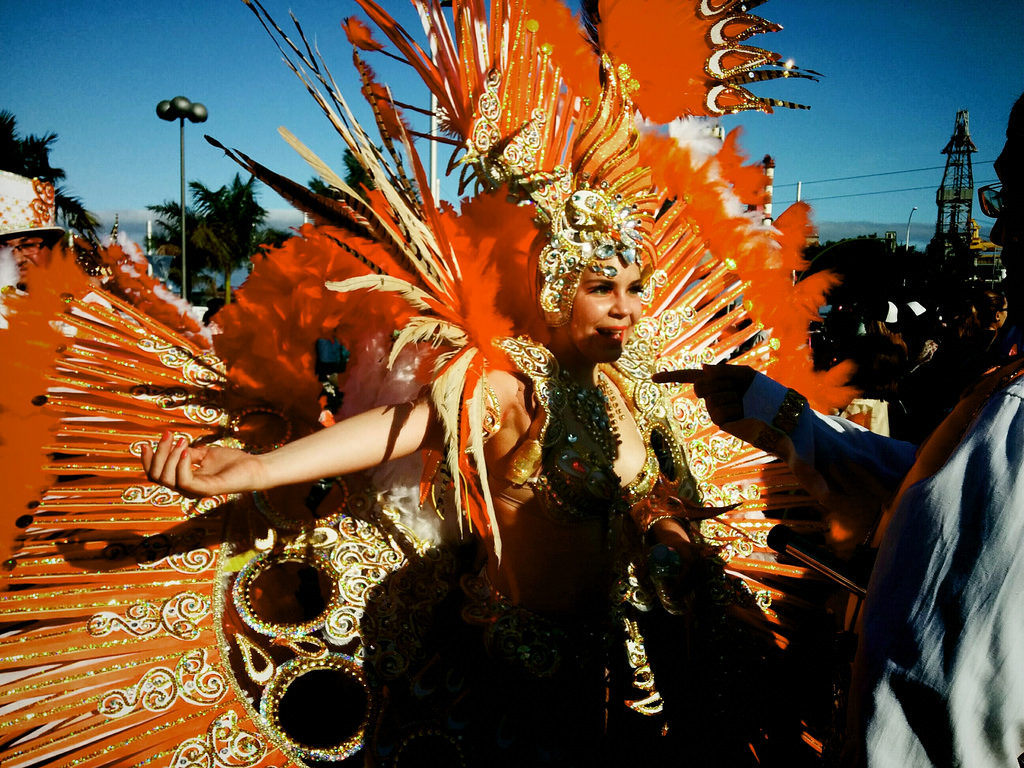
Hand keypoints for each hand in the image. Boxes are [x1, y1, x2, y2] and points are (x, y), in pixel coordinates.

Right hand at [141, 431, 263, 497]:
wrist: (254, 467)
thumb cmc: (232, 461)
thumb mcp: (205, 453)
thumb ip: (188, 453)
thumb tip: (174, 448)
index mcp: (183, 481)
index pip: (155, 475)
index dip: (147, 461)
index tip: (145, 443)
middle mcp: (186, 488)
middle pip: (156, 476)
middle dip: (158, 454)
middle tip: (168, 435)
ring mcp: (195, 491)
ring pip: (166, 479)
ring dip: (169, 457)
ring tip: (181, 441)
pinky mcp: (207, 489)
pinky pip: (184, 481)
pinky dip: (181, 465)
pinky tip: (186, 451)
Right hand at [653, 363, 767, 439]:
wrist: (778, 415)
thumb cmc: (764, 392)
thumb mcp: (745, 375)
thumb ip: (724, 371)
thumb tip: (704, 369)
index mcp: (716, 381)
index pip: (689, 376)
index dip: (671, 377)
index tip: (653, 378)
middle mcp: (712, 395)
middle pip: (701, 386)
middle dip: (719, 384)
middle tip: (739, 390)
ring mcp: (715, 409)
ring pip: (712, 399)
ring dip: (732, 398)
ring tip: (745, 403)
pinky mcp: (721, 422)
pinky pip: (718, 412)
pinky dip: (733, 410)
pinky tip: (743, 414)